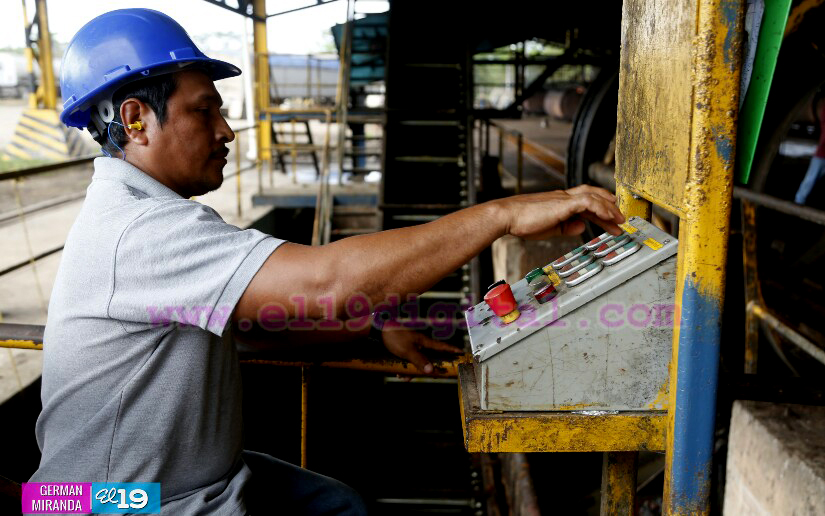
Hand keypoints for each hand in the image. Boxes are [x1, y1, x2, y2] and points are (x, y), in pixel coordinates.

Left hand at [380, 326, 462, 373]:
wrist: (378, 329)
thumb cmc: (394, 336)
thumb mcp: (407, 351)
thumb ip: (419, 360)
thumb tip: (431, 371)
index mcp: (424, 342)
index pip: (442, 347)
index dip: (452, 350)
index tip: (461, 353)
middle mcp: (420, 344)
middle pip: (430, 359)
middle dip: (425, 370)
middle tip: (422, 377)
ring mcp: (413, 347)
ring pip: (418, 362)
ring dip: (412, 371)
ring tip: (403, 376)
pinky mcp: (405, 349)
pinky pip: (409, 362)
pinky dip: (405, 368)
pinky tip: (398, 373)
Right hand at [496, 185, 624, 239]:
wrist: (507, 216)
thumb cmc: (522, 222)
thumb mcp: (549, 228)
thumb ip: (566, 227)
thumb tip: (581, 227)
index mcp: (559, 202)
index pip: (585, 202)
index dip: (600, 210)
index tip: (610, 220)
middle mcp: (563, 196)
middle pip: (593, 196)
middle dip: (609, 207)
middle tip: (621, 219)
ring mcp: (564, 198)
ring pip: (593, 197)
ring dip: (609, 208)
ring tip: (619, 220)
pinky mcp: (563, 203)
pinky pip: (588, 202)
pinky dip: (601, 208)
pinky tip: (608, 217)